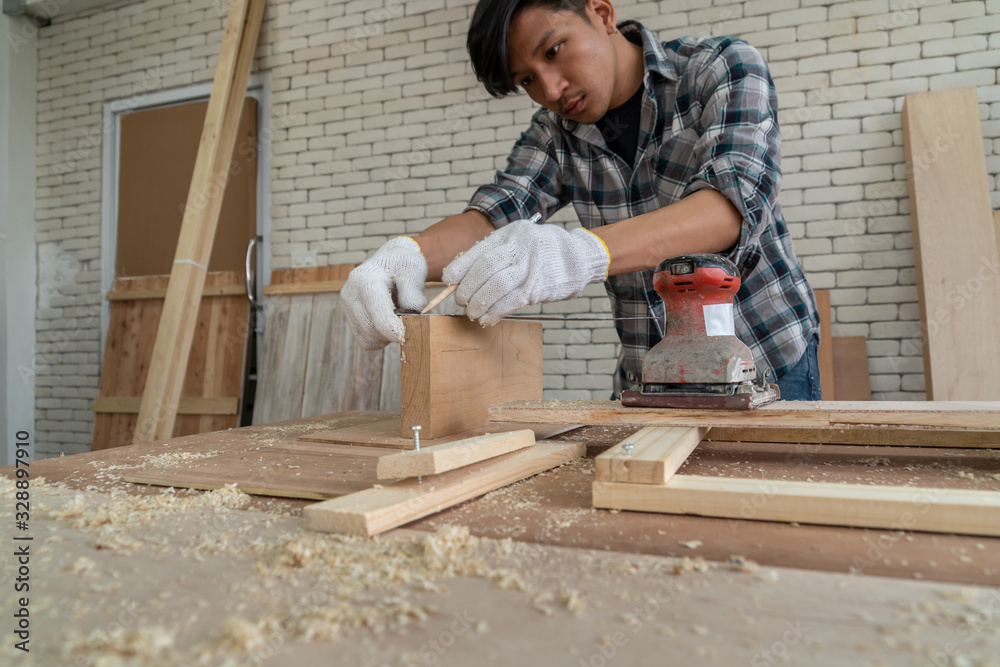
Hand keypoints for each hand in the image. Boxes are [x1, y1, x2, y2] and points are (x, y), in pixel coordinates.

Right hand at [342, 237, 427, 348]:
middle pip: (371, 328)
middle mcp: (350, 293)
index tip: (405, 335)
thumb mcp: (414, 270)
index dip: (392, 328)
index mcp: (364, 279)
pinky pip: (365, 340)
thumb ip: (413, 293)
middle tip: (410, 324)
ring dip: (387, 337)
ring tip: (399, 321)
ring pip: (368, 337)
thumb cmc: (403, 265)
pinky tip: (389, 326)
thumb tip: (412, 316)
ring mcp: (347, 306)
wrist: (390, 261)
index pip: (377, 311)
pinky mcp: (349, 317)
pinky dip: (379, 339)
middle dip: (392, 333)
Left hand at [442, 220, 609, 324]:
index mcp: (510, 234)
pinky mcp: (539, 287)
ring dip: (480, 303)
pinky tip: (489, 318)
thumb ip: (497, 252)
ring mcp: (530, 268)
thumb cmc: (543, 250)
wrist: (579, 256)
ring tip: (472, 313)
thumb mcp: (520, 239)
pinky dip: (497, 312)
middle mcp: (519, 248)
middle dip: (467, 288)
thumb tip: (466, 274)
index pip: (478, 251)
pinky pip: (512, 301)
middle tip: (460, 300)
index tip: (448, 280)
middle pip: (484, 269)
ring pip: (496, 287)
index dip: (460, 268)